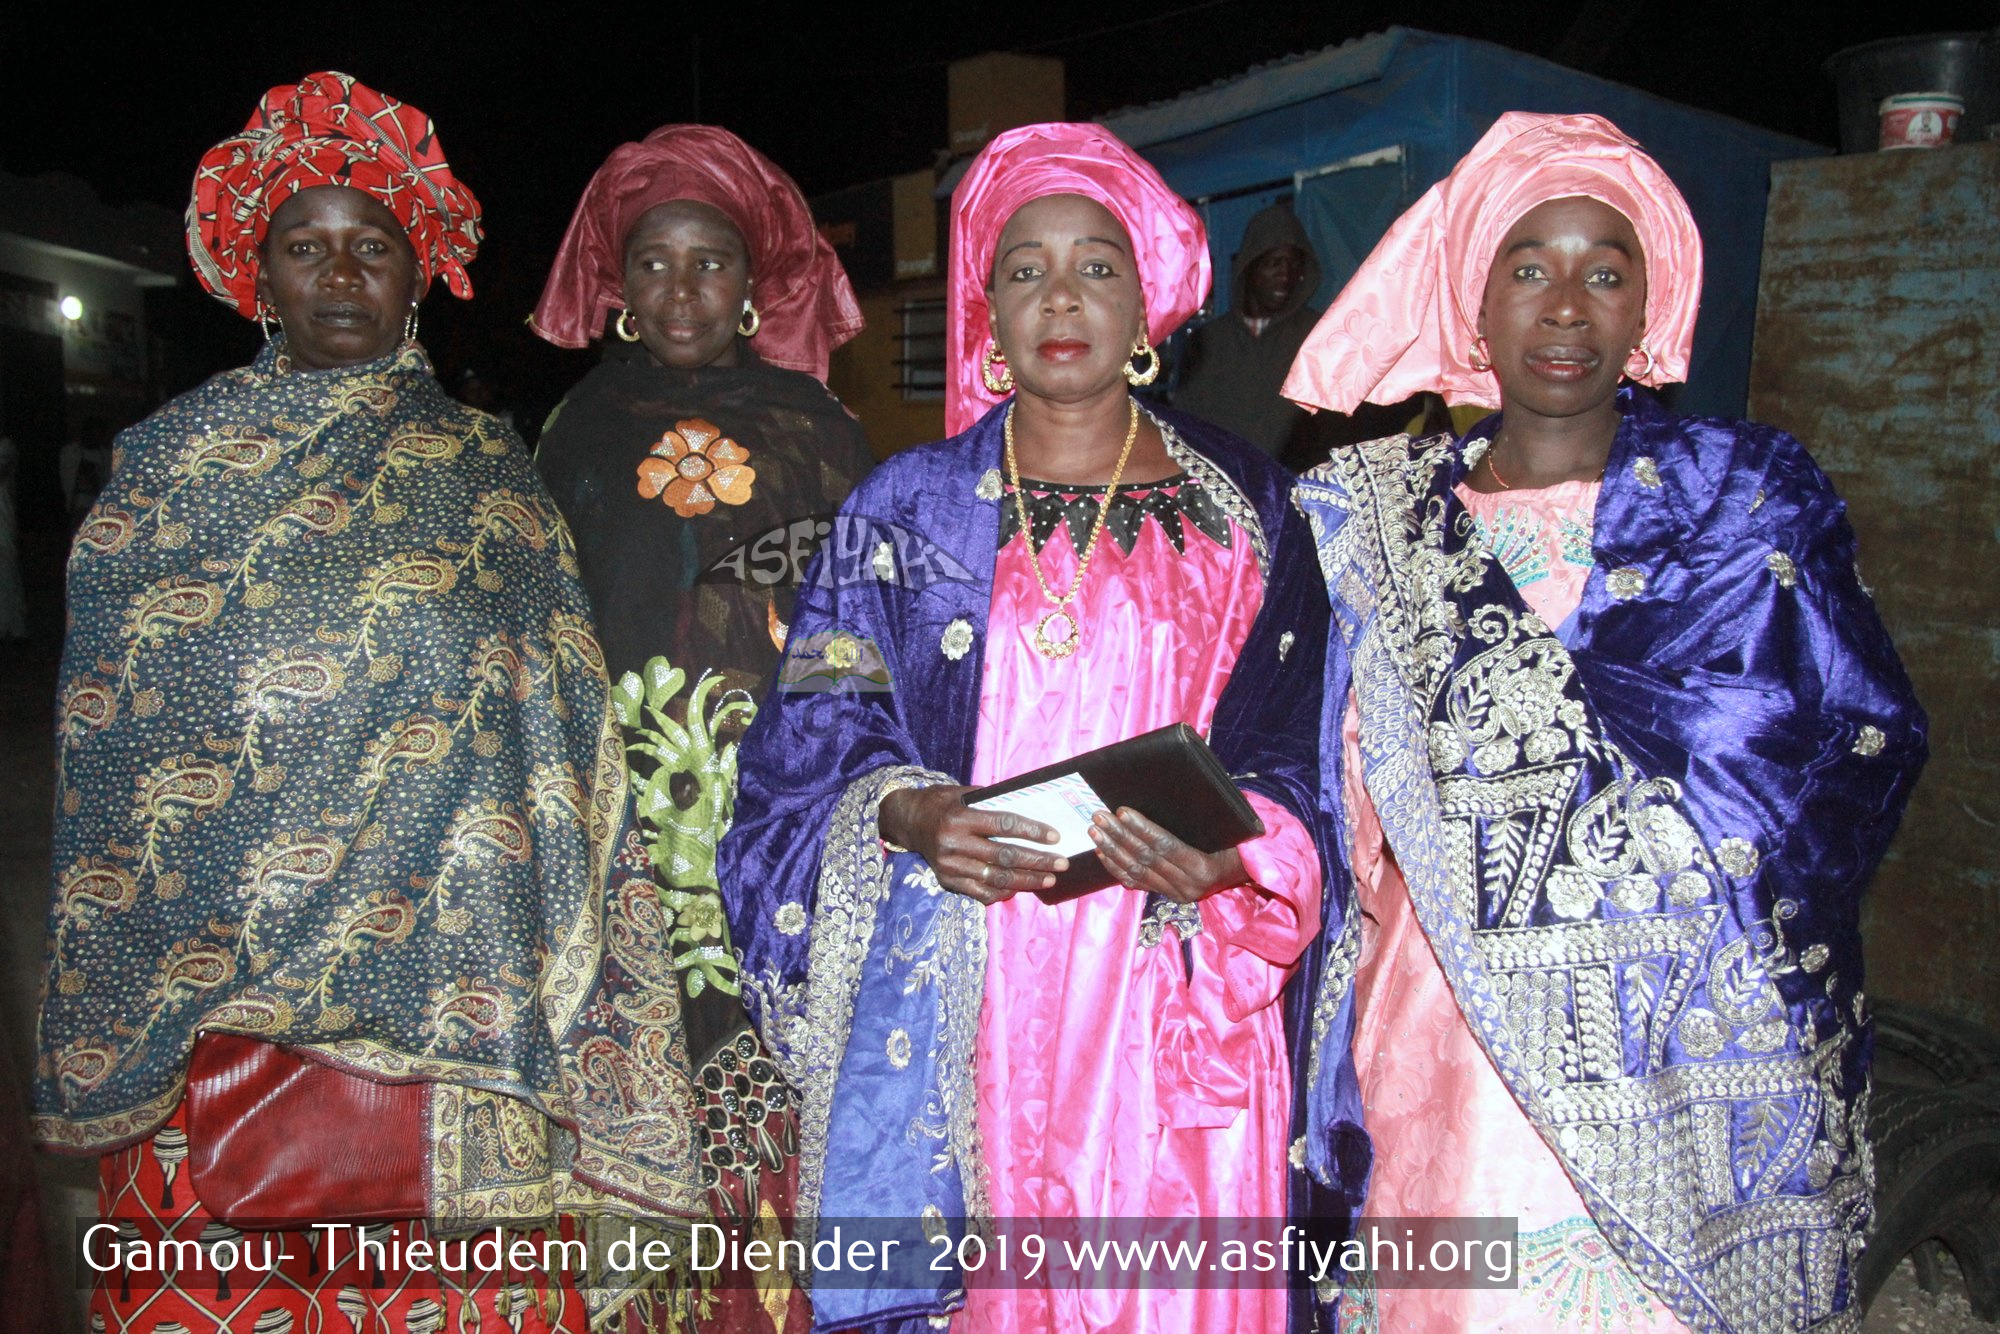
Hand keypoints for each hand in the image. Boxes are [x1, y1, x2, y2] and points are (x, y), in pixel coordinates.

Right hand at [879, 785, 1067, 904]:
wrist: (908, 822)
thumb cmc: (941, 803)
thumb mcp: (963, 793)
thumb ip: (991, 802)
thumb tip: (1030, 810)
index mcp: (960, 817)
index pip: (1003, 825)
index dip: (1032, 831)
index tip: (1054, 837)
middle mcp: (954, 843)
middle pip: (1004, 856)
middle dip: (1037, 861)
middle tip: (1061, 863)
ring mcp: (950, 866)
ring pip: (996, 878)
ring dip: (1026, 880)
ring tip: (1049, 879)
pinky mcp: (947, 881)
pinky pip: (980, 892)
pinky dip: (1003, 893)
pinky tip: (1021, 889)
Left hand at [1090, 808, 1244, 903]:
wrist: (1246, 873)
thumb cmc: (1237, 843)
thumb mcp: (1226, 829)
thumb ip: (1202, 816)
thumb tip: (1178, 787)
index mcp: (1203, 868)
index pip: (1166, 846)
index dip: (1142, 829)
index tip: (1122, 811)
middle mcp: (1188, 885)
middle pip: (1147, 858)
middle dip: (1119, 836)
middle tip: (1099, 817)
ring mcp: (1176, 894)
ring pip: (1137, 872)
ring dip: (1113, 850)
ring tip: (1096, 831)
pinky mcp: (1167, 897)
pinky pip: (1136, 883)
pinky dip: (1116, 868)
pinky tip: (1102, 853)